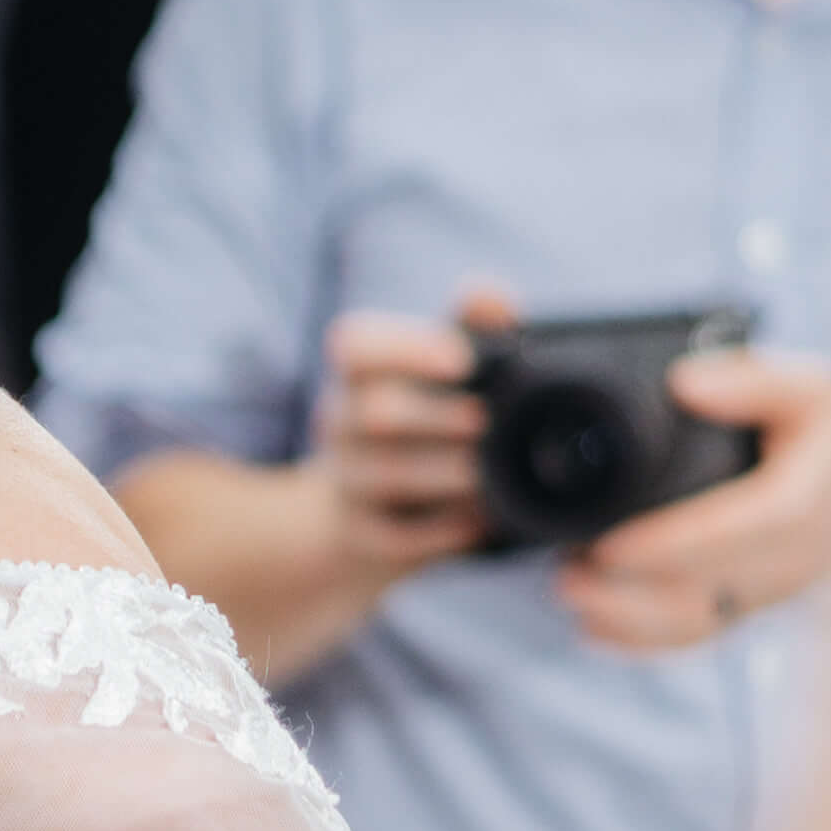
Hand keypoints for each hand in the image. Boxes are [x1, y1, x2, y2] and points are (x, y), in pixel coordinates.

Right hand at [310, 278, 515, 576]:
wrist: (365, 517)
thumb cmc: (423, 425)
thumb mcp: (444, 375)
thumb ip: (472, 329)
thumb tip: (491, 293)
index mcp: (359, 373)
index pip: (354, 344)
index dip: (406, 349)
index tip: (461, 360)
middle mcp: (340, 422)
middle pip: (373, 411)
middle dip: (436, 417)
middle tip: (486, 422)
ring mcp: (345, 482)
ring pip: (382, 475)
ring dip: (443, 474)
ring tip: (486, 476)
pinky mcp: (359, 536)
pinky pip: (394, 536)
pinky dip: (441, 530)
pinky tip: (477, 523)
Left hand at [562, 345, 830, 654]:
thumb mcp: (811, 388)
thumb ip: (752, 381)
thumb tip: (687, 383)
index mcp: (810, 507)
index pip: (743, 535)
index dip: (675, 544)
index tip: (611, 545)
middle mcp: (793, 563)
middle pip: (711, 594)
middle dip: (632, 595)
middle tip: (567, 575)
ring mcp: (770, 594)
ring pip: (700, 625)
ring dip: (629, 624)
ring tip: (570, 596)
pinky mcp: (752, 607)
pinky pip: (699, 636)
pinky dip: (644, 642)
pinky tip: (594, 629)